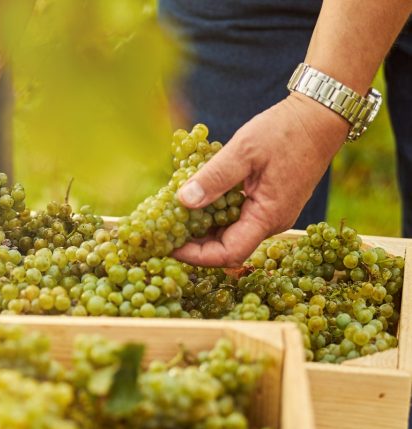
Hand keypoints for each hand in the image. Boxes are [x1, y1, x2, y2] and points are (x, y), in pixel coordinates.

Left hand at [173, 94, 349, 268]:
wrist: (320, 115)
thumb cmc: (287, 130)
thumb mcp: (245, 150)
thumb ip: (215, 177)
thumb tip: (183, 201)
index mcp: (268, 217)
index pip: (228, 254)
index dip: (196, 256)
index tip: (170, 246)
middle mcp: (270, 223)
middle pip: (226, 248)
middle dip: (194, 244)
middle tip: (164, 232)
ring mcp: (270, 215)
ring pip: (230, 234)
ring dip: (202, 229)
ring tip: (173, 217)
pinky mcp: (268, 204)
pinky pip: (237, 218)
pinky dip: (215, 214)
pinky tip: (196, 200)